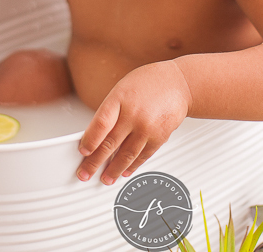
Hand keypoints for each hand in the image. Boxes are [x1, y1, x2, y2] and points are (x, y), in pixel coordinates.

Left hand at [76, 61, 191, 185]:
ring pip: (127, 154)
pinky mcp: (160, 137)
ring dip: (114, 170)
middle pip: (110, 144)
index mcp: (120, 99)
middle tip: (85, 173)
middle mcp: (134, 114)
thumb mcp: (122, 90)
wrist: (179, 84)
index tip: (83, 153)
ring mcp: (148, 127)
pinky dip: (133, 166)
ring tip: (105, 179)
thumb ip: (110, 111)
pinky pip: (143, 155)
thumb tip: (96, 137)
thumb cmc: (148, 84)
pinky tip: (125, 171)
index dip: (89, 141)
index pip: (100, 125)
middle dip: (95, 163)